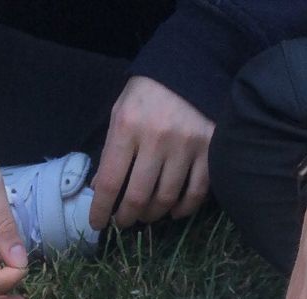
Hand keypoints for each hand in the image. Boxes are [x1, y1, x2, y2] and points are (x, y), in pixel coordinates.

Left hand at [89, 77, 213, 230]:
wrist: (190, 66)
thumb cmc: (148, 94)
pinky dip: (183, 209)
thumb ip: (111, 152)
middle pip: (139, 197)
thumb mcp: (120, 114)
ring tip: (145, 215)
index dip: (101, 209)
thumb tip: (100, 191)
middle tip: (123, 221)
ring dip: (152, 215)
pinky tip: (173, 211)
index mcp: (128, 127)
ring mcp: (186, 146)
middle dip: (127, 217)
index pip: (110, 182)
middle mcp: (157, 138)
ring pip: (166, 199)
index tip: (97, 224)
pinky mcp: (210, 150)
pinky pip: (196, 193)